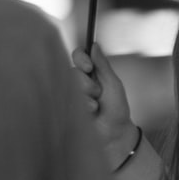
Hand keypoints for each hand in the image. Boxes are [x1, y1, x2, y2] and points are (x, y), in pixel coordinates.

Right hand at [71, 43, 137, 165]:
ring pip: (66, 84)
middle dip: (86, 83)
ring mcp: (69, 94)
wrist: (113, 135)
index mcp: (90, 73)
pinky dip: (78, 106)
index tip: (88, 67)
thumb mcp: (113, 85)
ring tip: (95, 108)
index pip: (78, 55)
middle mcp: (77, 81)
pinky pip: (62, 99)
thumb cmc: (116, 110)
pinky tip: (88, 114)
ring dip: (84, 97)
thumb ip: (103, 65)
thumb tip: (94, 44)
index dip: (80, 58)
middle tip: (97, 94)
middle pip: (72, 70)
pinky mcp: (63, 106)